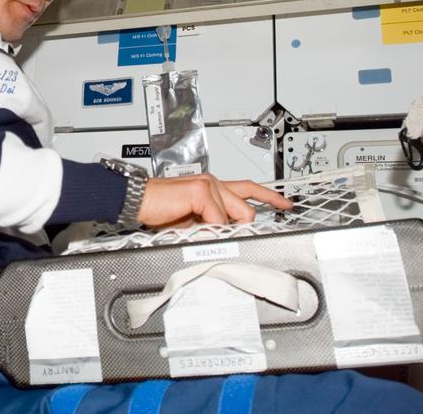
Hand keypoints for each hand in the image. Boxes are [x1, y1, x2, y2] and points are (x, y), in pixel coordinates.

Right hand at [137, 175, 291, 227]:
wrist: (138, 201)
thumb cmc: (159, 211)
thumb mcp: (192, 223)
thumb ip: (211, 226)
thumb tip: (228, 238)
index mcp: (212, 188)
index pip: (248, 188)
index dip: (269, 196)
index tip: (284, 203)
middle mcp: (213, 183)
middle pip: (247, 207)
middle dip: (242, 227)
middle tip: (232, 238)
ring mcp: (209, 184)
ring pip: (236, 215)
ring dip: (221, 230)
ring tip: (199, 232)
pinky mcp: (201, 190)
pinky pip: (218, 219)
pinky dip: (209, 229)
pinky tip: (193, 227)